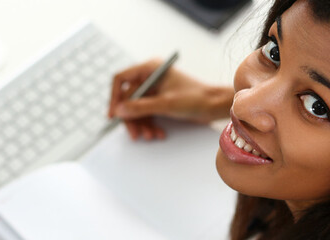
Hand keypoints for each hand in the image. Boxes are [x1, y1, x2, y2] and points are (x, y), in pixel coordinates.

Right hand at [109, 59, 233, 139]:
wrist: (215, 105)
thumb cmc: (196, 98)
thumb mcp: (166, 104)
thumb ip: (140, 107)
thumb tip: (119, 110)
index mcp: (150, 69)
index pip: (121, 80)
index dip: (114, 97)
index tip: (113, 115)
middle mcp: (150, 77)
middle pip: (128, 98)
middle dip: (132, 118)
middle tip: (135, 134)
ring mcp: (155, 90)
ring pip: (136, 109)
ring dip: (142, 125)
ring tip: (151, 136)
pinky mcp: (159, 101)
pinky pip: (146, 114)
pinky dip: (150, 125)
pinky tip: (158, 133)